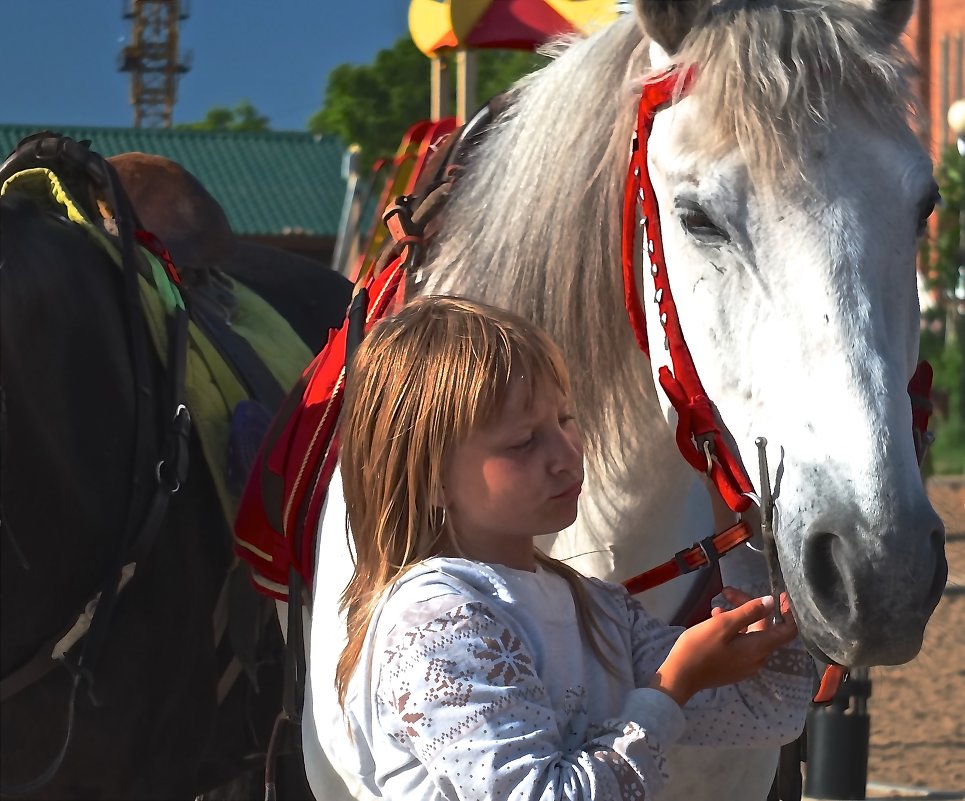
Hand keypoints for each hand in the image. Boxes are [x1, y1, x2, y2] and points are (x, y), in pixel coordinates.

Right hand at [648, 588, 796, 706]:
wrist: (680, 676)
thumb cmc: (700, 647)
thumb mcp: (723, 624)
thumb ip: (748, 612)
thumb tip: (770, 601)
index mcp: (759, 647)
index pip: (788, 631)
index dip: (788, 612)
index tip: (781, 595)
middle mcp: (758, 658)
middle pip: (764, 628)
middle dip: (750, 607)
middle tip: (727, 592)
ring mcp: (746, 665)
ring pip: (751, 635)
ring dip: (739, 617)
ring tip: (717, 606)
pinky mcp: (735, 668)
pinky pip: (742, 644)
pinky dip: (734, 630)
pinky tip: (715, 621)